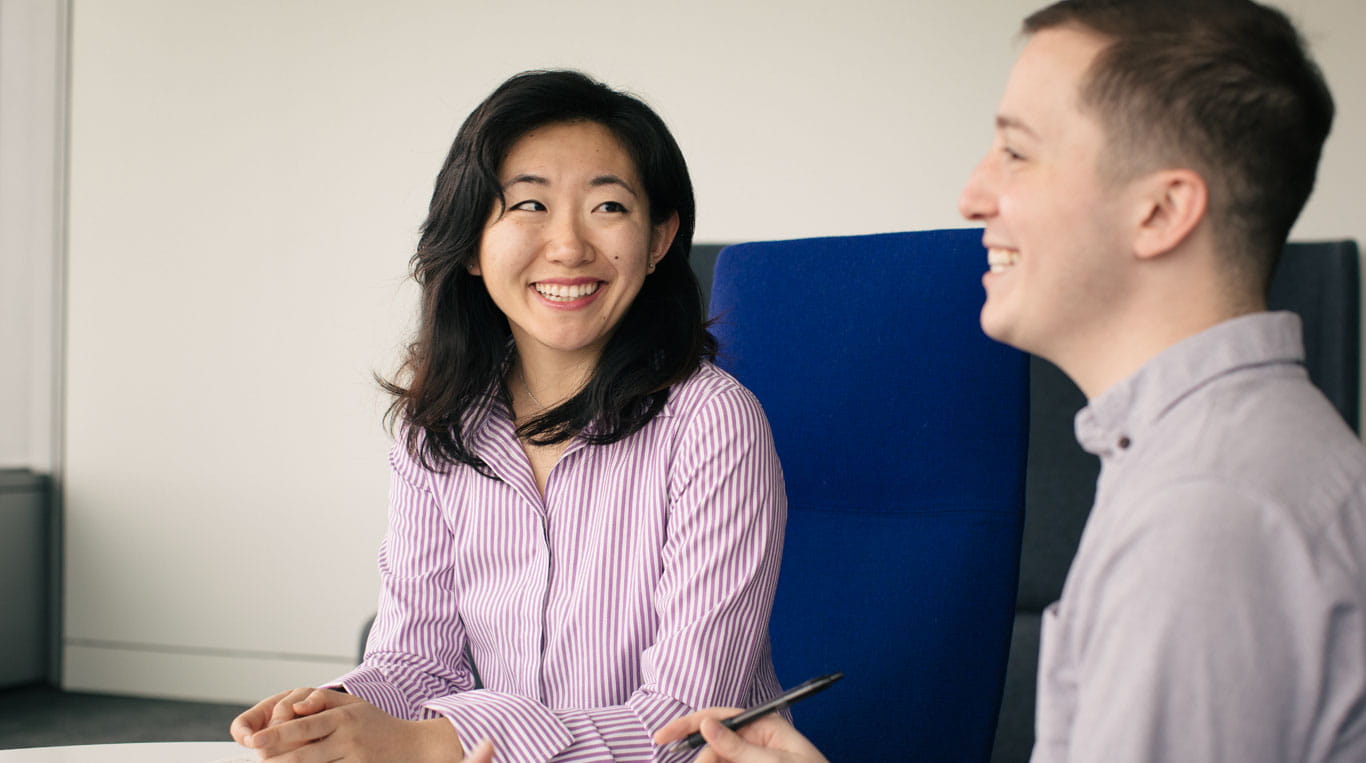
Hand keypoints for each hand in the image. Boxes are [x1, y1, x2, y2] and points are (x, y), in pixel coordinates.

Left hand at [240, 688, 465, 760]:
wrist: (413, 746)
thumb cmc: (377, 723)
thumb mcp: (354, 702)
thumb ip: (323, 699)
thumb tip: (295, 705)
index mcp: (343, 716)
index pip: (304, 726)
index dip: (277, 734)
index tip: (256, 740)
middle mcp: (347, 738)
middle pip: (304, 753)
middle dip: (276, 758)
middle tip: (257, 759)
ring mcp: (353, 759)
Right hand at [654, 708, 827, 762]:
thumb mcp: (772, 761)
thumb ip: (738, 746)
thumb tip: (706, 724)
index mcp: (763, 725)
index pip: (718, 716)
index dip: (687, 724)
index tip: (663, 737)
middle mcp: (754, 740)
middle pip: (712, 744)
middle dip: (702, 758)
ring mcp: (751, 759)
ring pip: (717, 760)